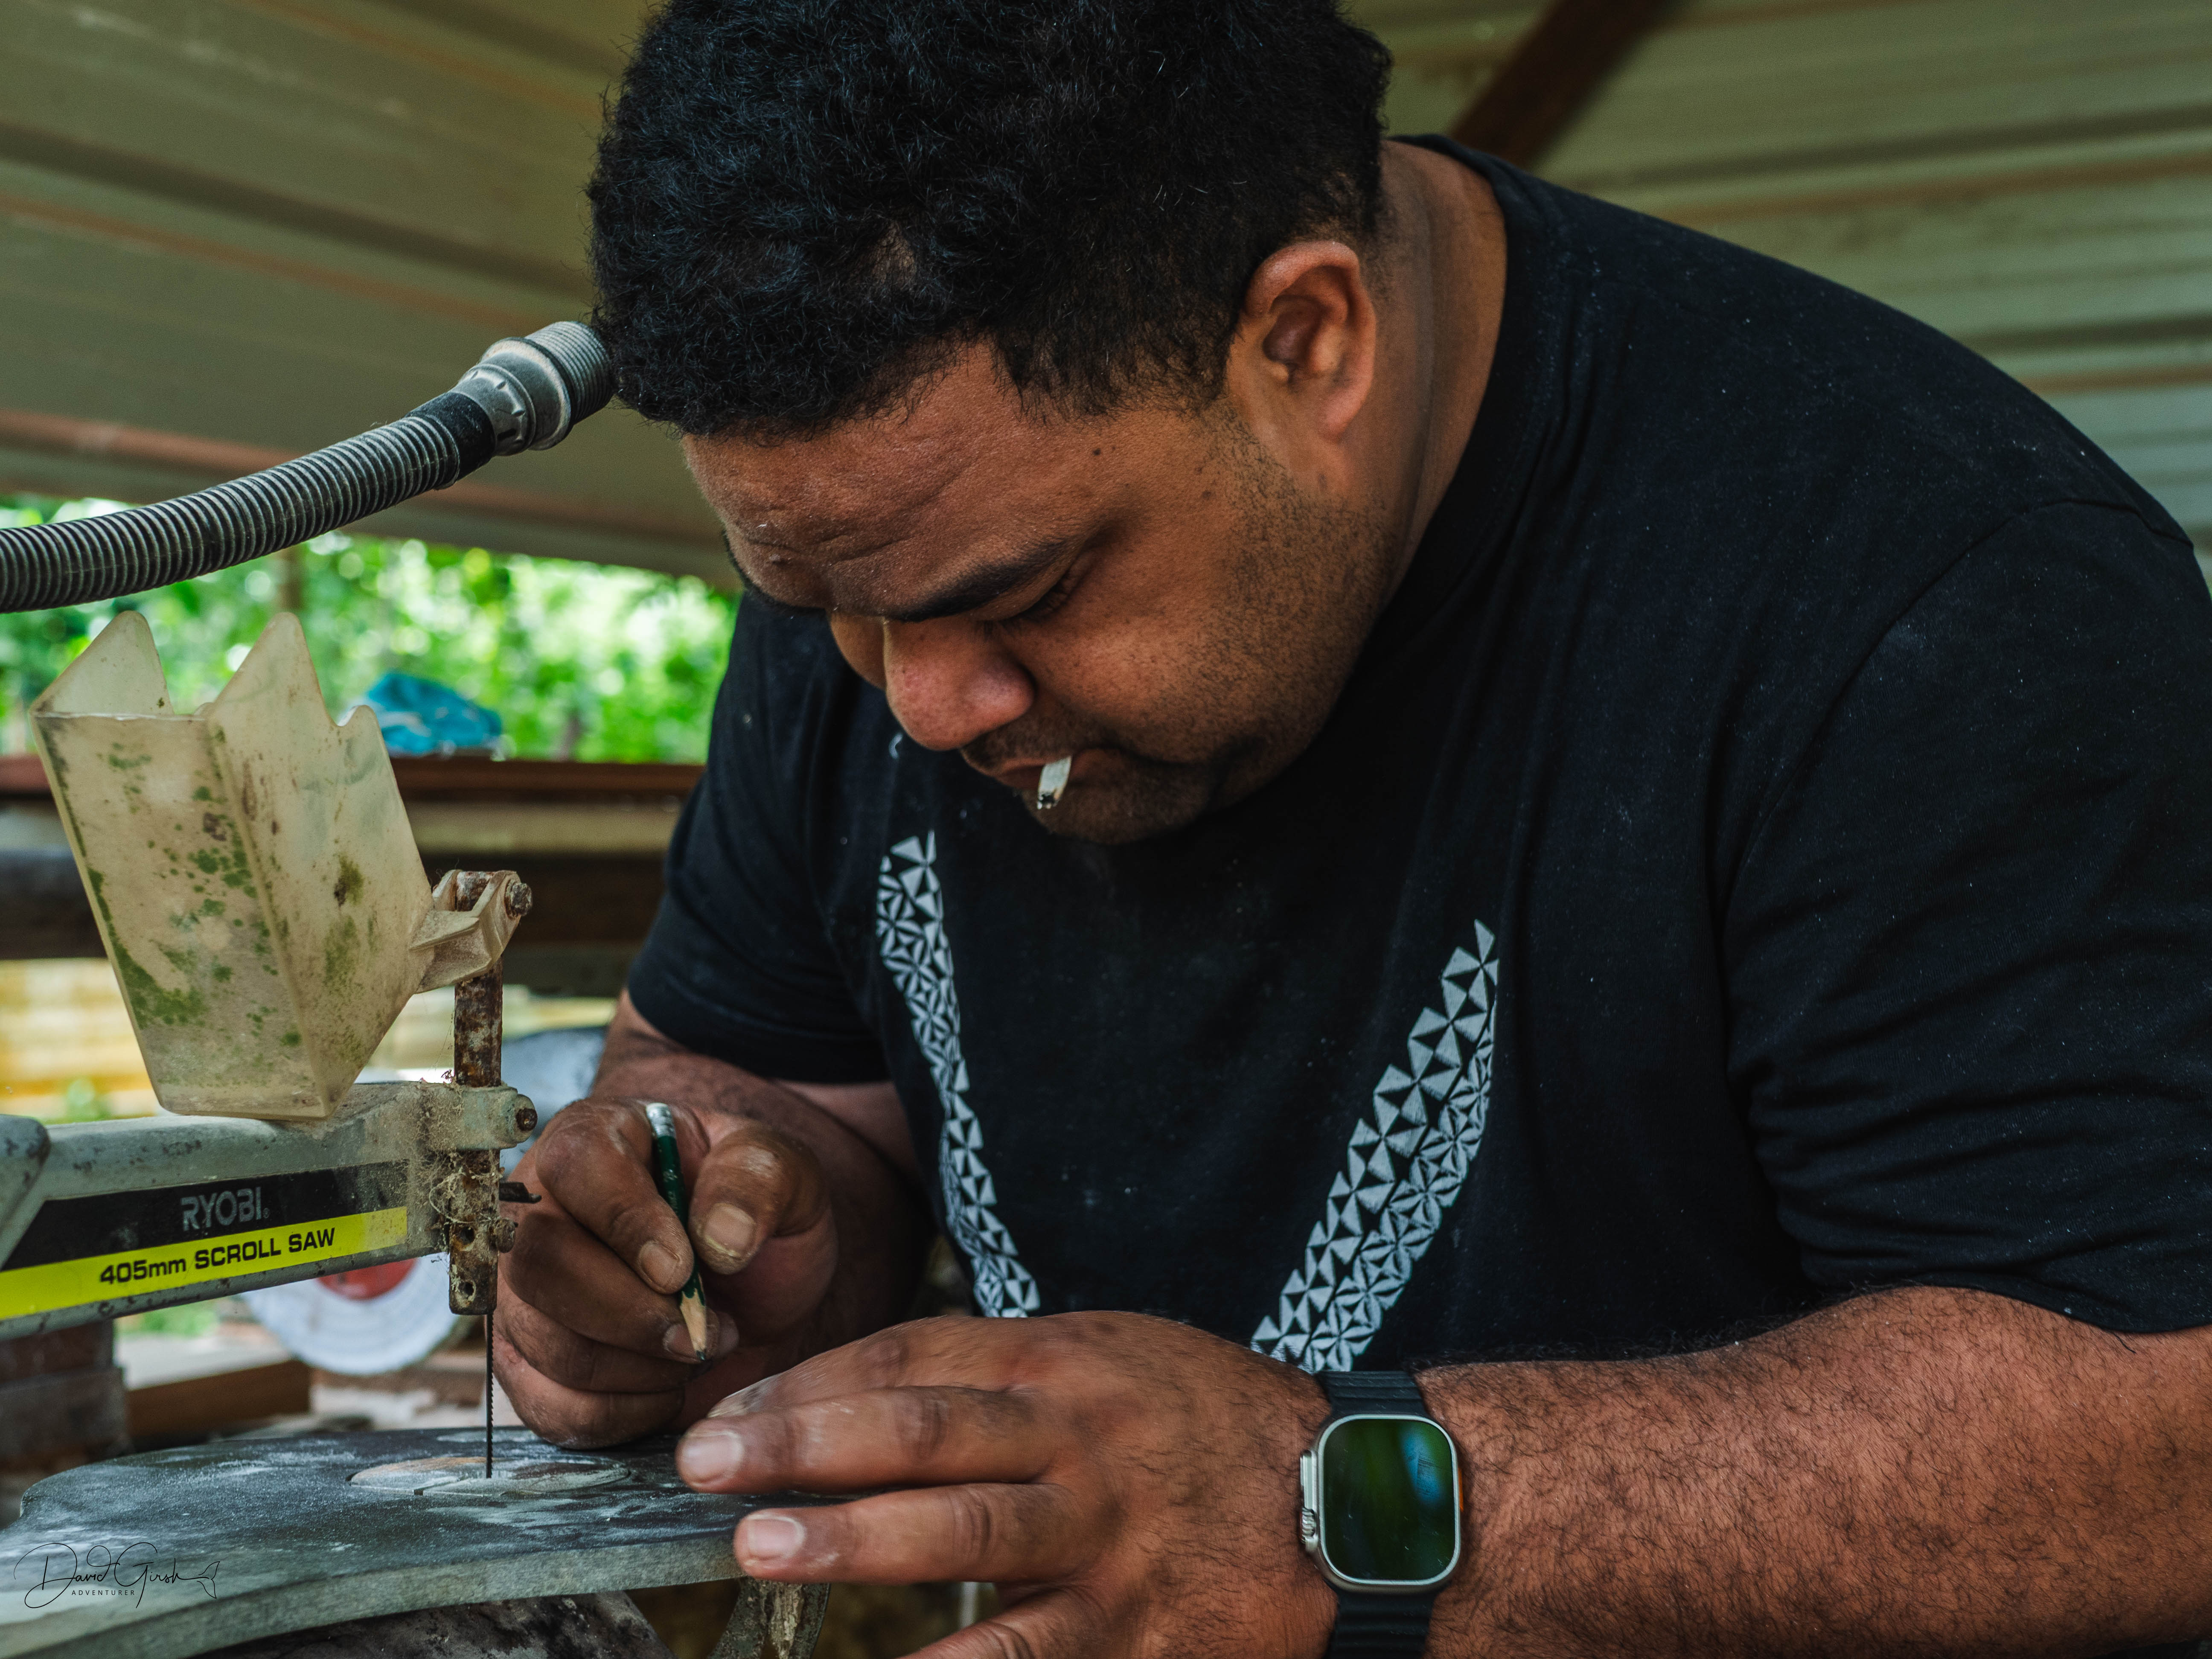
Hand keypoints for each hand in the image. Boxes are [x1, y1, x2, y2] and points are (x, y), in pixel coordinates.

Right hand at [495, 1093, 838, 1446]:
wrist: (754, 1286)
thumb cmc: (758, 1215)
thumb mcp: (786, 1174)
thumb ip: (759, 1180)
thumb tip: (718, 1238)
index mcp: (596, 1138)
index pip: (576, 1166)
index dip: (625, 1222)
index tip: (682, 1269)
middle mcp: (539, 1210)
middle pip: (540, 1266)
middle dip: (631, 1314)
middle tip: (704, 1330)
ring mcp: (524, 1292)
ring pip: (543, 1341)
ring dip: (634, 1366)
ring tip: (697, 1348)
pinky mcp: (527, 1363)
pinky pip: (547, 1405)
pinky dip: (618, 1413)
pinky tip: (667, 1388)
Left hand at [673, 1312, 1338, 1657]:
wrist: (1351, 1501)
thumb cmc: (1204, 1421)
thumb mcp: (1110, 1358)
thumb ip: (997, 1374)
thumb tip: (857, 1398)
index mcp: (1065, 1361)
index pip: (912, 1361)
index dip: (810, 1389)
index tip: (722, 1419)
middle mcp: (1081, 1439)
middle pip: (927, 1431)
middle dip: (808, 1446)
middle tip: (707, 1467)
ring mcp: (1110, 1537)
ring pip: (970, 1535)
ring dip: (858, 1538)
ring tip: (763, 1547)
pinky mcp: (1138, 1631)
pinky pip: (1030, 1655)